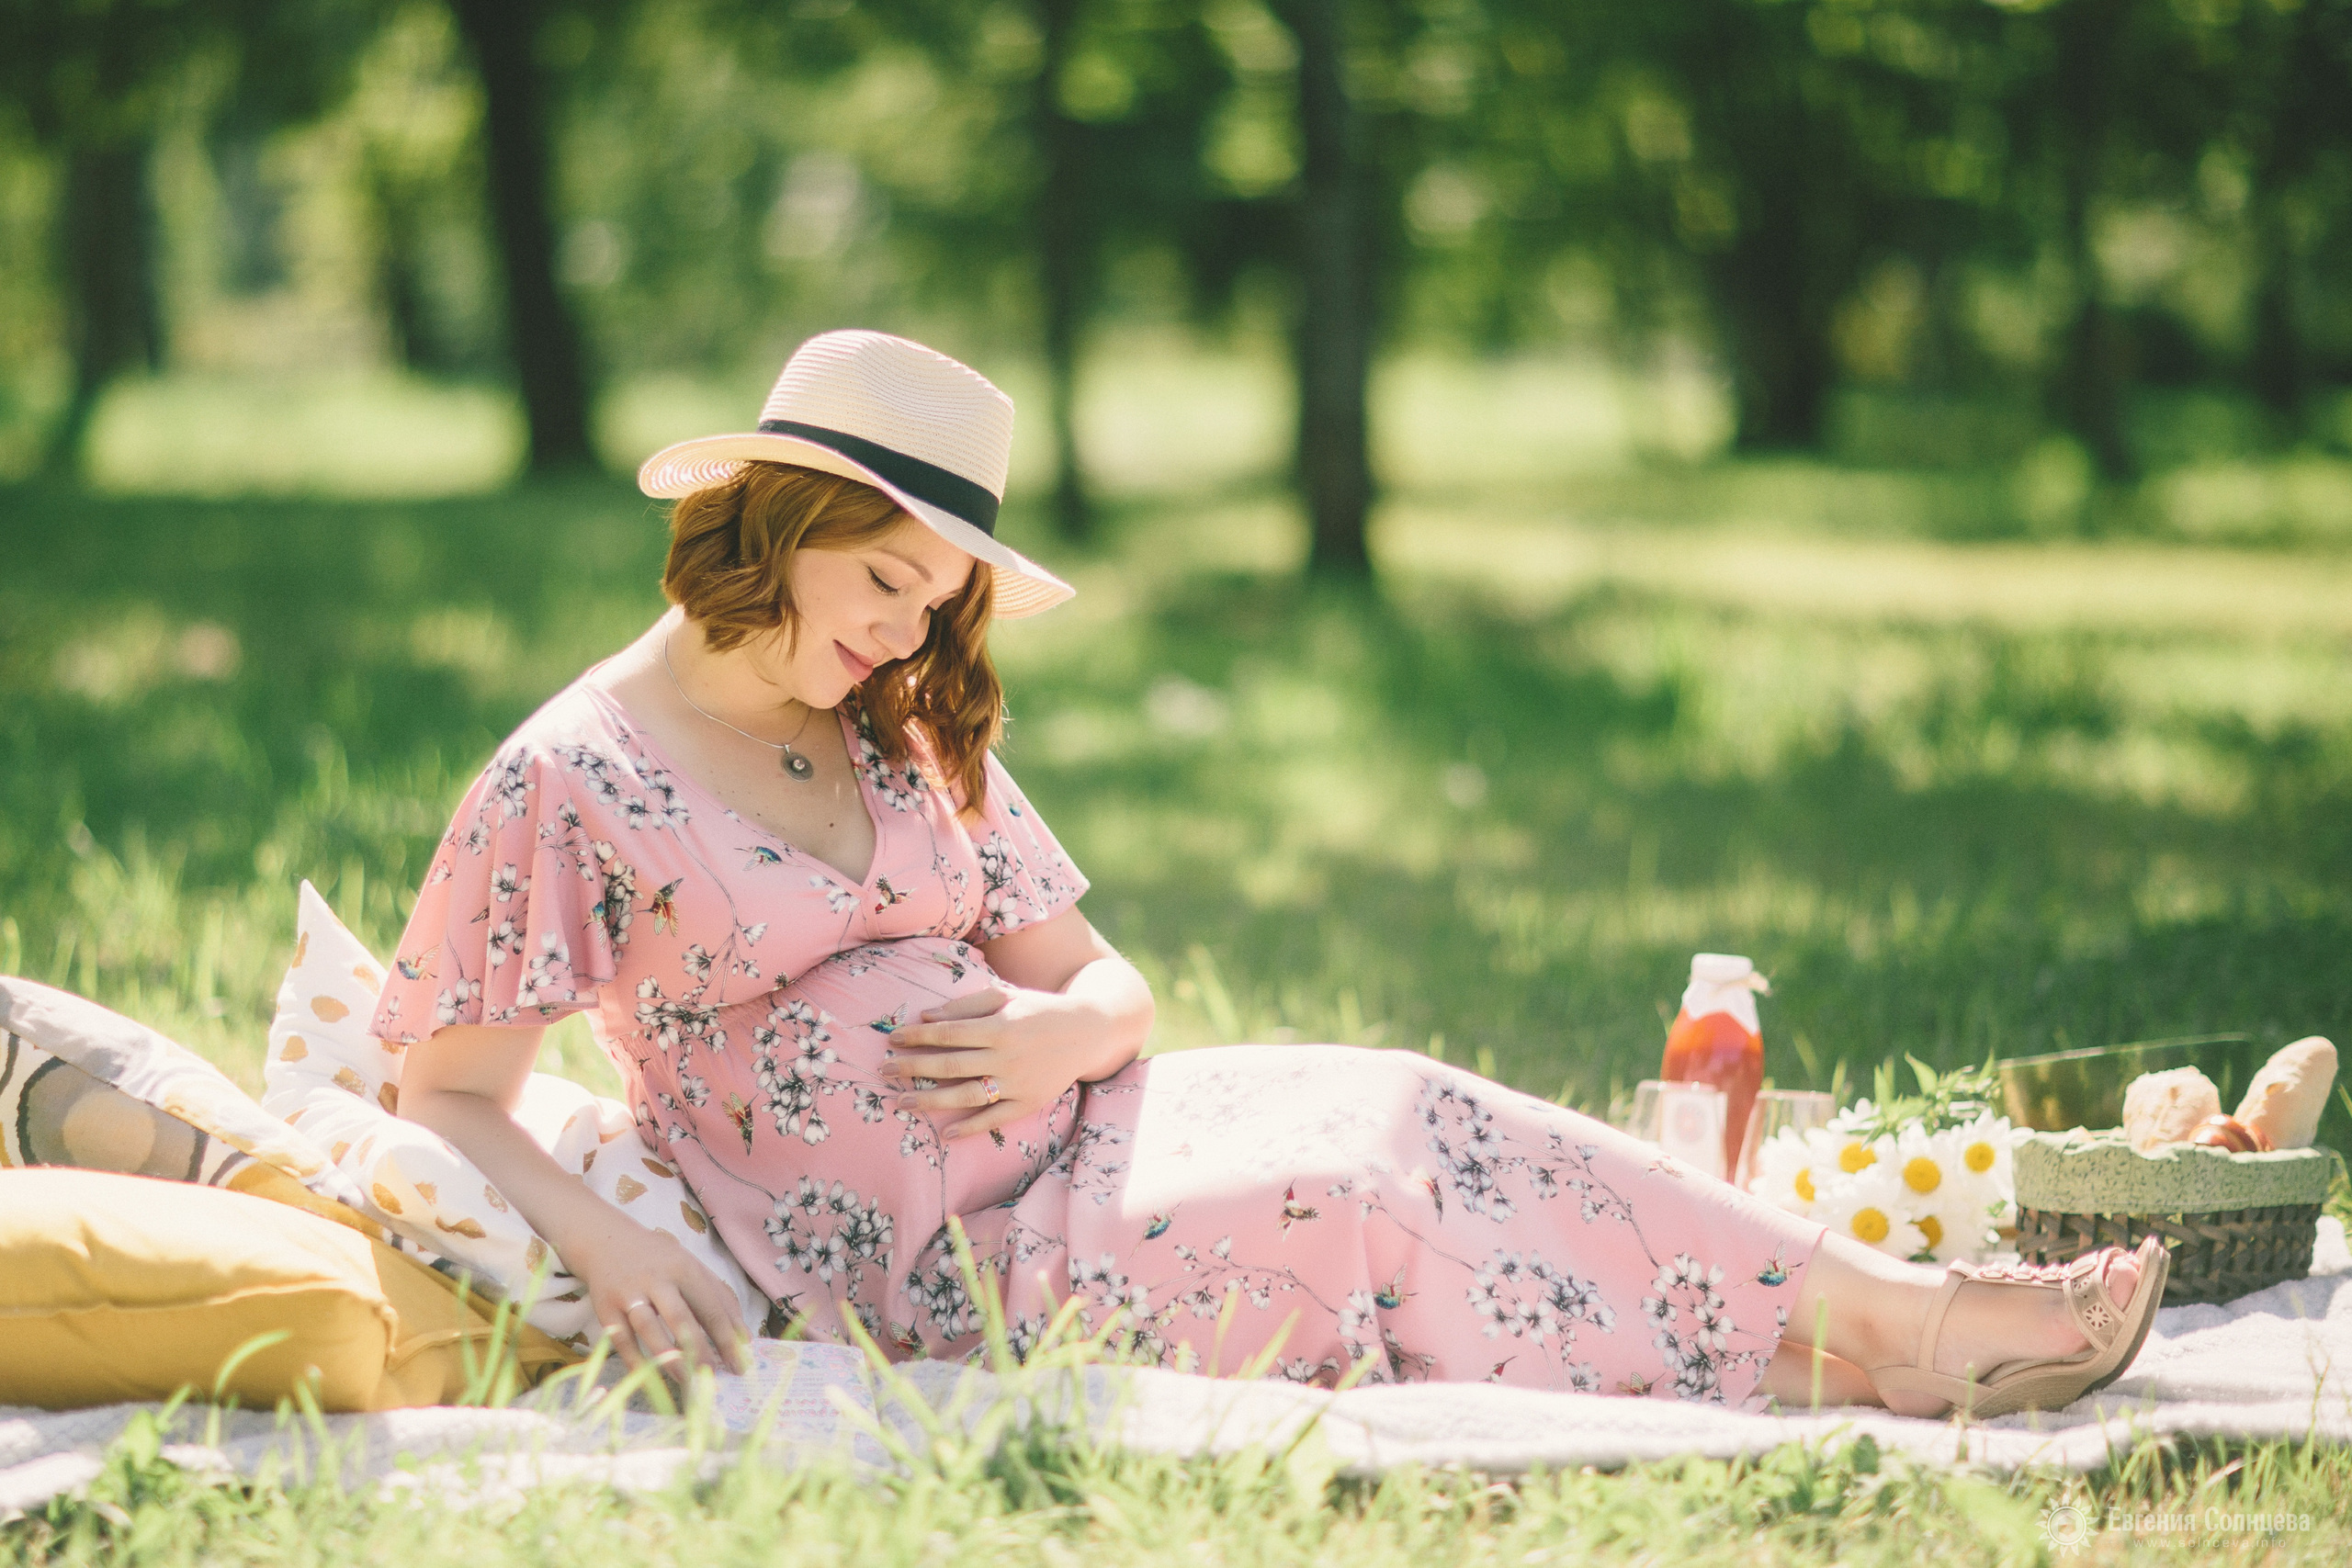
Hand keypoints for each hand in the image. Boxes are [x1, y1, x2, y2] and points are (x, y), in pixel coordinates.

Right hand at [569, 1219, 750, 1382]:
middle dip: (699, 1350)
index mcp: (684, 1268)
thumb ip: (719, 1298)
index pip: (710, 1307)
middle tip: (714, 1377)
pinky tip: (652, 1380)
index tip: (740, 1364)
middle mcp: (656, 1280)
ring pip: (649, 1329)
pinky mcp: (606, 1310)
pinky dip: (636, 1363)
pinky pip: (621, 1342)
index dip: (727, 1338)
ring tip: (688, 1381)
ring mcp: (628, 1294)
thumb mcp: (693, 1268)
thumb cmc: (661, 1261)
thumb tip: (744, 1338)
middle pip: (680, 1318)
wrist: (608, 1242)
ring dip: (669, 1358)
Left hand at [878, 984, 1108, 1139]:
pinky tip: (945, 1133)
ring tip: (902, 1102)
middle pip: (950, 1064)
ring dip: (931, 1099)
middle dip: (913, 1067)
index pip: (948, 1032)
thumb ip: (968, 1004)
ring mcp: (1017, 1081)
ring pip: (967, 1094)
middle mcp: (1006, 1055)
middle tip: (884, 1070)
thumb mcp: (1008, 996)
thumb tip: (927, 1016)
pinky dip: (970, 1126)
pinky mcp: (1028, 1102)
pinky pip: (995, 1117)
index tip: (892, 1038)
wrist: (1088, 1031)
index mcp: (1000, 1025)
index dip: (917, 1036)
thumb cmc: (1040, 1010)